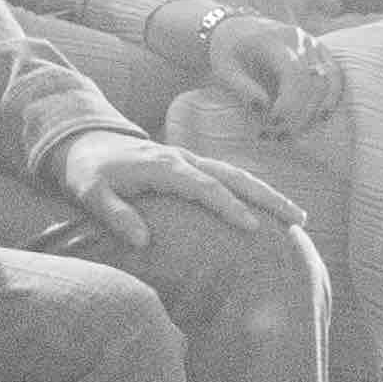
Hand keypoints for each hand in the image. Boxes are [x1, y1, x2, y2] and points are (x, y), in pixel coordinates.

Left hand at [51, 131, 290, 255]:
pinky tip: (270, 211)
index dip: (228, 206)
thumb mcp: (90, 193)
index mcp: (164, 167)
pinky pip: (228, 177)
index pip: (204, 187)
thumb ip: (115, 214)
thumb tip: (143, 241)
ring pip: (237, 175)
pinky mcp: (191, 165)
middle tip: (299, 220)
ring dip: (268, 194)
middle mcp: (184, 160)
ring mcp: (190, 160)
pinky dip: (252, 191)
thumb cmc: (87, 171)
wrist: (84, 140)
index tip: (253, 226)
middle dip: (268, 197)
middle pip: (234, 176)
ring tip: (298, 218)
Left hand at [196, 4, 337, 126]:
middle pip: (312, 80)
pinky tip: (319, 118)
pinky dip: (330, 99)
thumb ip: (243, 88)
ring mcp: (313, 43)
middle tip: (278, 137)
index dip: (288, 103)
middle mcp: (298, 38)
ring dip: (314, 111)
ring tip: (294, 133)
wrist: (236, 29)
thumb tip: (263, 108)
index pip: (293, 72)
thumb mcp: (224, 70)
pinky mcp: (321, 51)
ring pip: (327, 80)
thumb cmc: (227, 52)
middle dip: (299, 113)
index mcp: (273, 39)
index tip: (272, 124)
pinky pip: (335, 76)